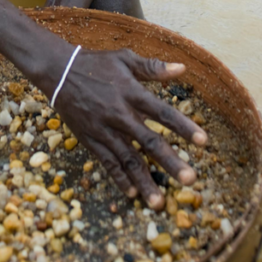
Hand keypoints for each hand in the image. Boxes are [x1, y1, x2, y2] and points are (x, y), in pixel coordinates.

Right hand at [52, 49, 207, 209]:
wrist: (58, 73)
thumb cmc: (95, 64)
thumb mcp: (124, 58)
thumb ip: (153, 67)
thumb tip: (182, 68)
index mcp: (131, 93)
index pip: (163, 113)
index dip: (184, 127)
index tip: (203, 142)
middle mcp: (119, 115)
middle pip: (149, 141)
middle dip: (170, 162)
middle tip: (190, 180)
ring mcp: (104, 130)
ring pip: (128, 160)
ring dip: (144, 181)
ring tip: (159, 202)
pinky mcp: (90, 140)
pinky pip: (107, 163)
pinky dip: (119, 179)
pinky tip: (133, 194)